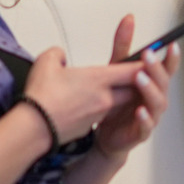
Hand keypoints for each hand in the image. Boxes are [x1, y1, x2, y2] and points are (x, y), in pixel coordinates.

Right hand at [20, 36, 142, 145]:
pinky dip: (101, 110)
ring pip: (119, 103)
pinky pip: (103, 116)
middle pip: (133, 89)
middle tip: (133, 75)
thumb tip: (60, 55)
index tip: (149, 59)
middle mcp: (105, 98)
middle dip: (136, 83)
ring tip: (108, 90)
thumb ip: (57, 54)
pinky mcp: (90, 127)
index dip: (142, 64)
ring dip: (118, 97)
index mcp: (99, 79)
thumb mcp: (46, 63)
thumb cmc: (41, 97)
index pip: (132, 70)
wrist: (34, 129)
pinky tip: (88, 105)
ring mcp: (99, 114)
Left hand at [90, 14, 172, 158]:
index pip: (168, 68)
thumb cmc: (116, 101)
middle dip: (157, 68)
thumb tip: (129, 18)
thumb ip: (123, 46)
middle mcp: (156, 98)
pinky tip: (139, 111)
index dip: (172, 57)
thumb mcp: (116, 69)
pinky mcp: (141, 132)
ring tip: (139, 78)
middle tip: (148, 56)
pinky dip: (145, 118)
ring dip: (150, 90)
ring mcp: (151, 115)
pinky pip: (147, 125)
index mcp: (154, 83)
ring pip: (158, 102)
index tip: (171, 44)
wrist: (106, 134)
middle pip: (164, 82)